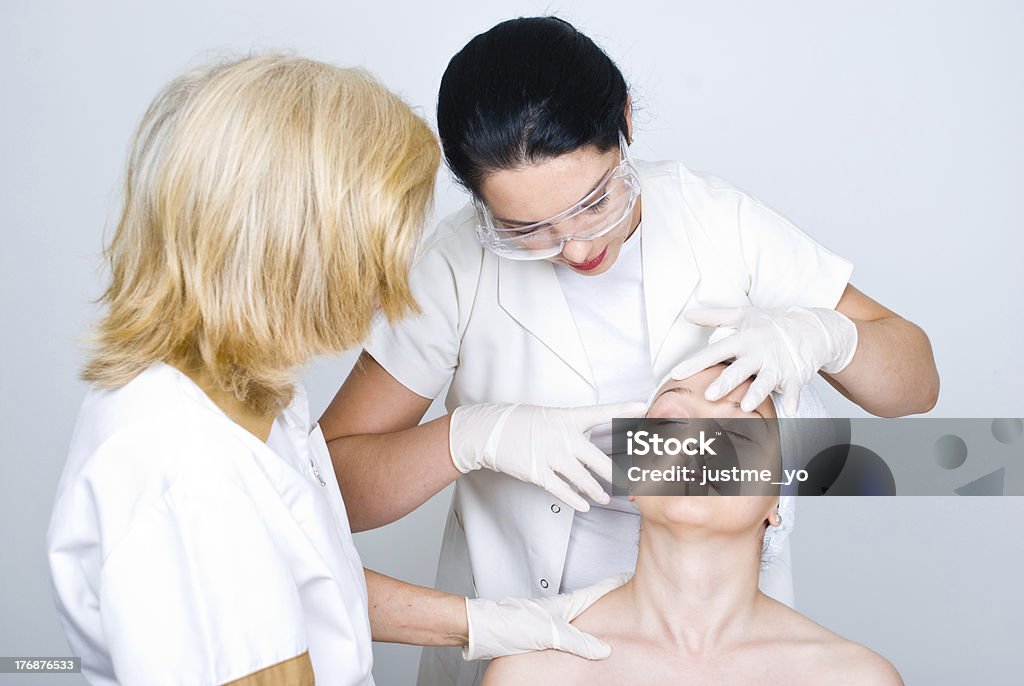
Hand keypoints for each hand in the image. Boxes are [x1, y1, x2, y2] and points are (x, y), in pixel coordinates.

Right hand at [449, 402, 645, 511]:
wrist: (489, 431)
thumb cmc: (519, 422)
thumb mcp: (548, 416)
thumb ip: (570, 428)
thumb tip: (588, 445)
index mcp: (567, 418)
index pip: (600, 413)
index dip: (622, 409)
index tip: (642, 406)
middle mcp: (562, 437)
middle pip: (598, 460)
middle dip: (616, 475)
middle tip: (630, 483)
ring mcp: (551, 456)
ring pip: (583, 480)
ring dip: (596, 492)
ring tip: (604, 498)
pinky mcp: (538, 473)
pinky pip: (563, 491)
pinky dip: (576, 500)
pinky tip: (584, 505)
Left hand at [463, 573, 629, 660]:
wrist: (485, 629)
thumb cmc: (510, 623)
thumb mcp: (551, 633)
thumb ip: (579, 641)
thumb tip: (604, 649)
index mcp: (566, 604)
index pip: (597, 591)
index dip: (615, 583)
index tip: (630, 577)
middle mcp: (560, 611)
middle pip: (592, 603)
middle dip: (610, 600)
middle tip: (627, 598)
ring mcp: (551, 621)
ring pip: (582, 619)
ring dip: (597, 619)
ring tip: (612, 623)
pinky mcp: (542, 633)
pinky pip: (570, 633)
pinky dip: (582, 635)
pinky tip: (581, 644)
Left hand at [670, 306, 856, 415]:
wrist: (811, 327)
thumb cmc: (771, 323)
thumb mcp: (742, 314)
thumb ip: (714, 317)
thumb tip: (687, 314)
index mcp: (743, 339)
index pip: (715, 351)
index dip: (695, 363)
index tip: (676, 374)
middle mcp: (758, 353)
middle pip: (738, 369)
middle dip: (724, 383)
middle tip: (709, 395)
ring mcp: (778, 365)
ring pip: (765, 382)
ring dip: (756, 394)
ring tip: (746, 407)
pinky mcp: (796, 374)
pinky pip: (795, 389)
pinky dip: (794, 400)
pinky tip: (790, 411)